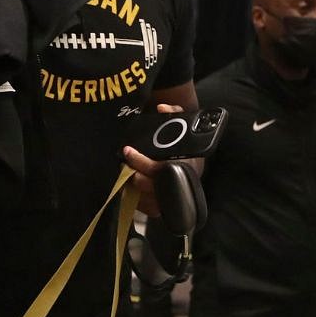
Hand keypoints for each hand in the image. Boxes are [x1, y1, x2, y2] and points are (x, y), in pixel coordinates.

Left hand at [121, 103, 187, 217]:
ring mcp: (172, 199)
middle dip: (133, 175)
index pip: (159, 168)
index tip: (127, 151)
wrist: (192, 160)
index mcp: (185, 165)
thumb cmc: (182, 143)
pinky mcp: (164, 209)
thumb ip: (174, 114)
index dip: (141, 162)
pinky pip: (147, 209)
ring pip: (146, 200)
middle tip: (123, 164)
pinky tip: (129, 187)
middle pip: (150, 186)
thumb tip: (161, 107)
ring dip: (132, 187)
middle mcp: (179, 184)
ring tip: (124, 174)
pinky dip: (136, 199)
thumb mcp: (182, 126)